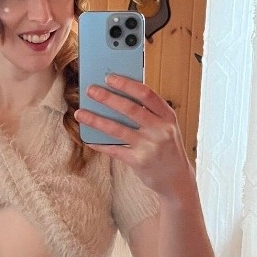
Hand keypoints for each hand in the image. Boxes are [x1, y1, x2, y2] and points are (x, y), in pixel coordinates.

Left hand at [74, 75, 193, 197]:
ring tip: (80, 112)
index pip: (147, 95)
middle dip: (107, 98)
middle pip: (130, 109)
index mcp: (168, 116)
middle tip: (90, 90)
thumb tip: (115, 95)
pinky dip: (99, 144)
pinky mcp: (139, 161)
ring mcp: (150, 146)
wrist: (177, 179)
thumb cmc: (167, 147)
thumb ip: (148, 113)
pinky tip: (88, 138)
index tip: (109, 78)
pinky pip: (114, 149)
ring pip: (117, 129)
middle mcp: (161, 130)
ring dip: (96, 120)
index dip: (127, 85)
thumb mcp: (165, 127)